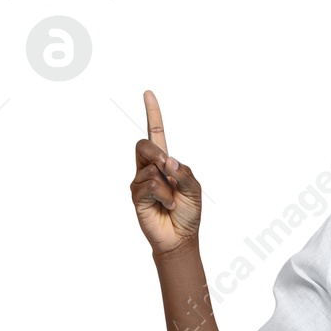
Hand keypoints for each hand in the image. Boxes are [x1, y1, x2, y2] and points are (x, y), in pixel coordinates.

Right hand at [131, 88, 202, 256]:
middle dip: (156, 152)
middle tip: (168, 167)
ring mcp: (141, 181)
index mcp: (165, 162)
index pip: (156, 134)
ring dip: (167, 185)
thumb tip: (167, 160)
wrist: (181, 237)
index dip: (153, 114)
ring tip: (171, 201)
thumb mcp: (194, 188)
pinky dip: (163, 195)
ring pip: (150, 167)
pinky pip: (149, 185)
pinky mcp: (136, 195)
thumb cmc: (188, 212)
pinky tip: (166, 205)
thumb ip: (183, 172)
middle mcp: (149, 168)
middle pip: (144, 145)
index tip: (148, 93)